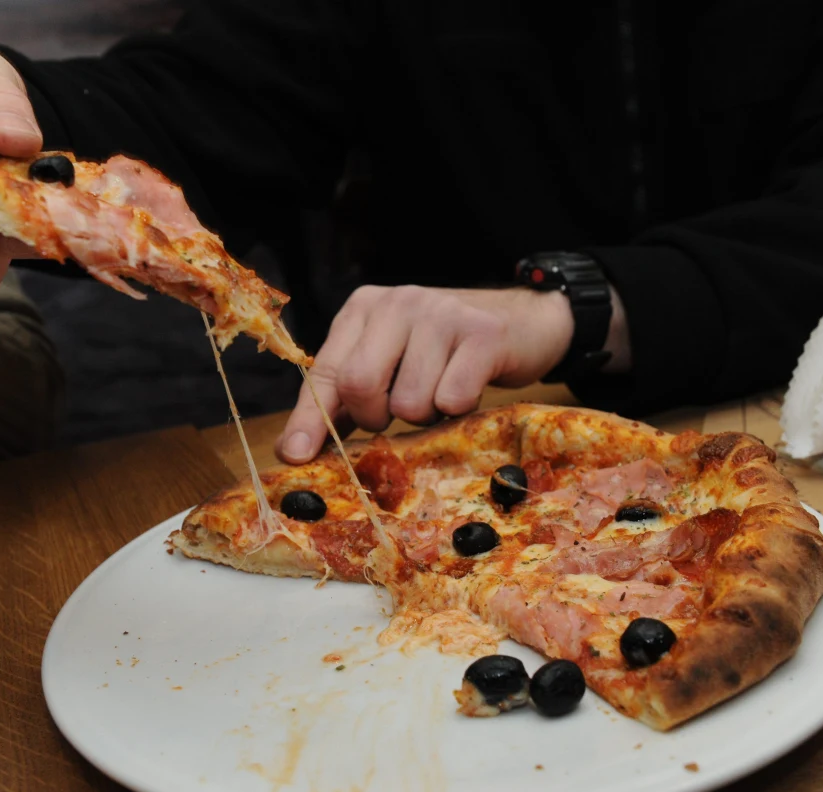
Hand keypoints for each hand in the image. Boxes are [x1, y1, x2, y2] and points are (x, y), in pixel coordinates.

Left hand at [277, 285, 598, 462]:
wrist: (527, 322)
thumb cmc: (447, 351)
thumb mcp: (391, 360)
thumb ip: (347, 396)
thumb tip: (298, 449)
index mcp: (363, 309)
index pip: (326, 371)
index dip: (309, 418)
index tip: (295, 456)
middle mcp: (397, 303)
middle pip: (360, 384)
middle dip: (378, 417)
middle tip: (400, 413)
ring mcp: (440, 315)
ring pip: (409, 402)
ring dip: (426, 415)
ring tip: (441, 391)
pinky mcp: (481, 335)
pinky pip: (452, 399)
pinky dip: (458, 410)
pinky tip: (468, 387)